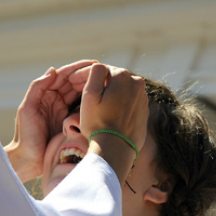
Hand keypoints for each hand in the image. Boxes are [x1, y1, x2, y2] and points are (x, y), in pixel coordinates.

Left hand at [5, 60, 95, 181]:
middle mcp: (56, 99)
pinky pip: (83, 109)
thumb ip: (37, 88)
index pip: (63, 76)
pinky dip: (92, 103)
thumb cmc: (25, 135)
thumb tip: (53, 70)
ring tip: (107, 82)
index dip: (77, 68)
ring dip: (92, 87)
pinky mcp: (70, 122)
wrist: (29, 159)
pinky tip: (103, 99)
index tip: (93, 63)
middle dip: (88, 75)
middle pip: (74, 83)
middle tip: (105, 71)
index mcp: (45, 93)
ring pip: (80, 94)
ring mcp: (64, 111)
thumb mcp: (27, 109)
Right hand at [78, 64, 149, 181]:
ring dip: (108, 93)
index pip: (100, 69)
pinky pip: (127, 102)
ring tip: (93, 105)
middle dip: (97, 83)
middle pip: (111, 78)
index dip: (83, 75)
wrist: (115, 149)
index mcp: (124, 76)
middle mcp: (137, 84)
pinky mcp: (143, 111)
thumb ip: (95, 72)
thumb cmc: (98, 123)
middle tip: (80, 92)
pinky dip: (117, 104)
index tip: (72, 84)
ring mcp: (142, 98)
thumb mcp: (90, 95)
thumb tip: (100, 65)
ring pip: (120, 90)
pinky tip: (107, 114)